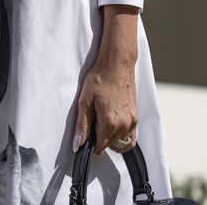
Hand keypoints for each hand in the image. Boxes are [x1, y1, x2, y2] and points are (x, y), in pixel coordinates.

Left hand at [73, 5, 139, 154]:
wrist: (116, 66)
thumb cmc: (99, 81)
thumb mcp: (84, 102)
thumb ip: (82, 125)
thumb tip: (78, 144)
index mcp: (110, 122)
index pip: (101, 147)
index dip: (90, 145)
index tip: (84, 137)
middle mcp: (124, 125)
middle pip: (111, 146)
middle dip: (100, 141)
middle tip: (91, 126)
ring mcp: (133, 122)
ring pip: (122, 143)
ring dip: (111, 140)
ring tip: (101, 126)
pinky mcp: (136, 118)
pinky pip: (131, 137)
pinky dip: (123, 138)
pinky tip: (113, 127)